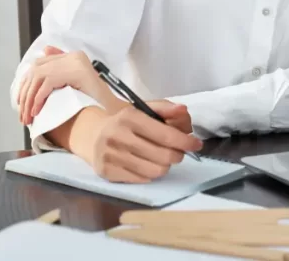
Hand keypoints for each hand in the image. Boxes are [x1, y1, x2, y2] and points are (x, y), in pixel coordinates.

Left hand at [18, 46, 122, 124]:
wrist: (113, 112)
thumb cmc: (96, 102)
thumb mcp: (74, 86)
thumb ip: (59, 71)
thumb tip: (44, 51)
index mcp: (73, 57)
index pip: (41, 64)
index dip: (27, 83)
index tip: (22, 101)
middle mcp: (73, 56)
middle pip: (37, 70)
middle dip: (25, 93)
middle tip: (23, 114)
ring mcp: (75, 62)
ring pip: (39, 77)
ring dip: (29, 99)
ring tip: (28, 117)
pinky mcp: (75, 72)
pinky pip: (47, 83)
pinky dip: (38, 98)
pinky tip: (37, 111)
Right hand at [87, 103, 203, 182]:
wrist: (92, 135)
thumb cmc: (125, 122)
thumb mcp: (143, 109)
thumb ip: (165, 108)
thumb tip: (183, 110)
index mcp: (129, 117)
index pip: (165, 135)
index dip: (185, 141)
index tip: (196, 144)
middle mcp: (118, 136)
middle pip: (164, 156)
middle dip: (177, 155)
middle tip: (178, 152)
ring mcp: (111, 156)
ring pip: (155, 171)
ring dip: (165, 166)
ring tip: (162, 158)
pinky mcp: (108, 172)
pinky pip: (143, 179)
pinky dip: (151, 173)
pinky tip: (148, 164)